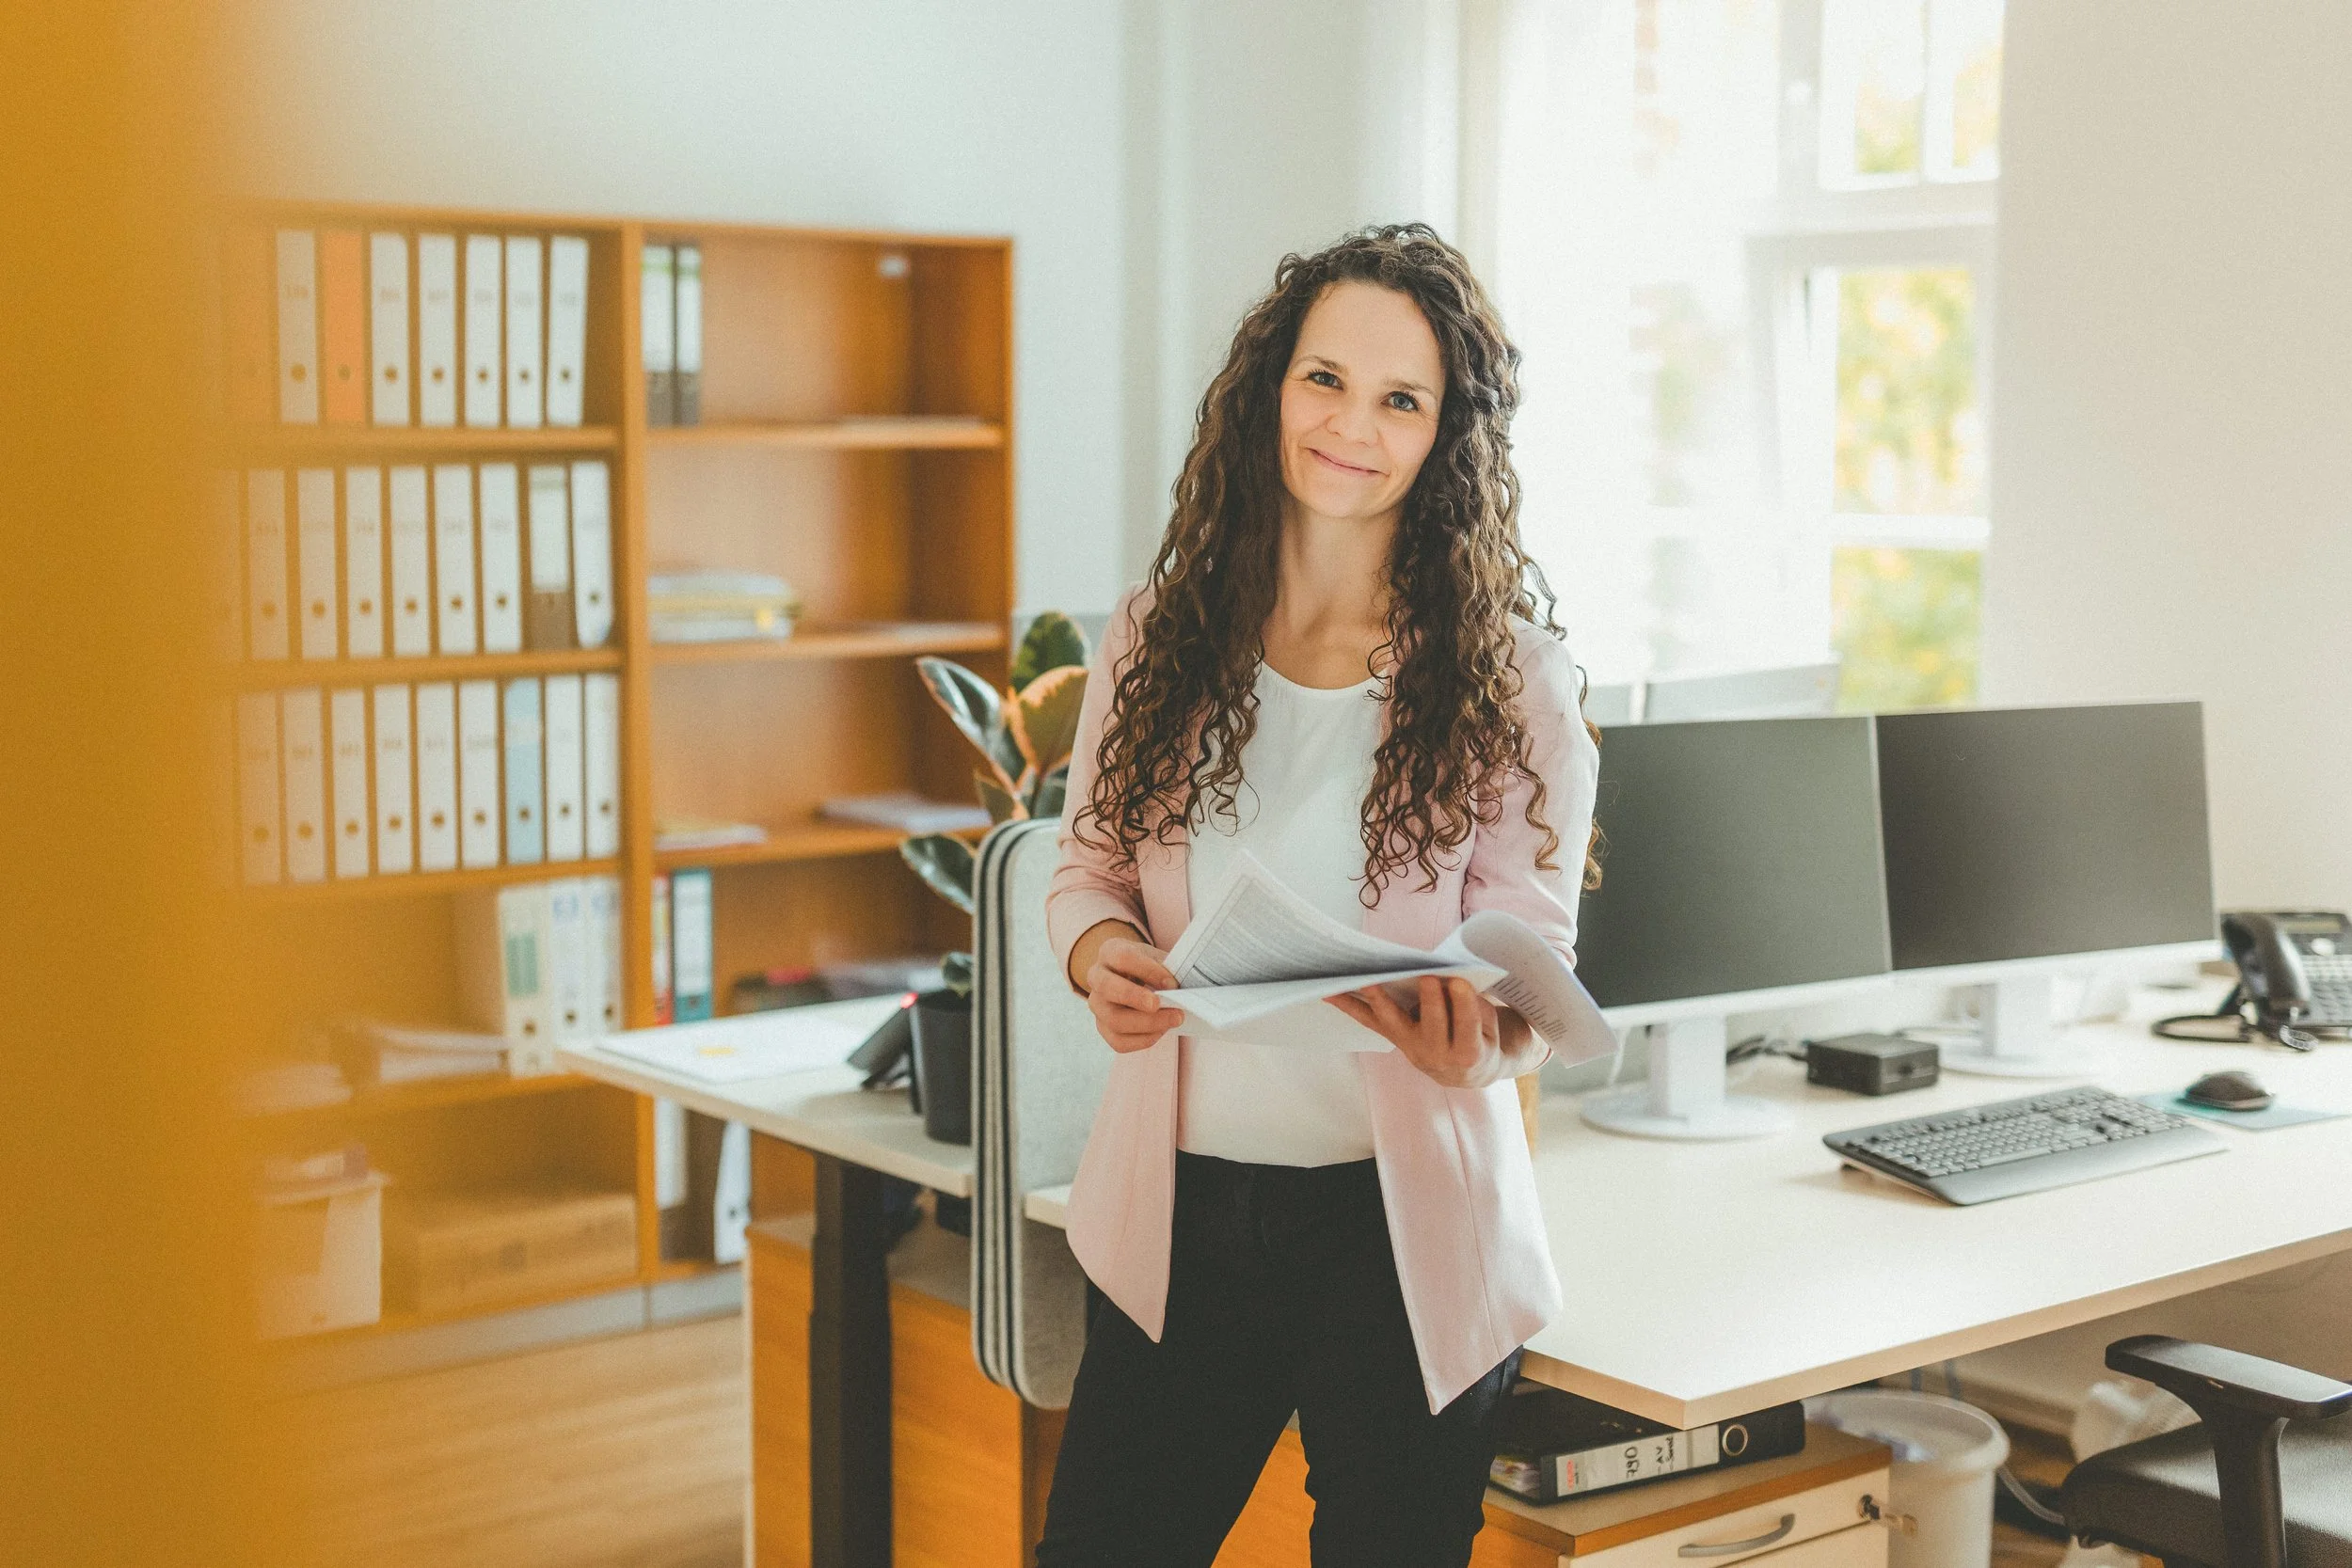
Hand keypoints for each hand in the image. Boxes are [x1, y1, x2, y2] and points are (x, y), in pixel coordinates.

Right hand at [1075, 922, 1183, 1054]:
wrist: (1138, 980)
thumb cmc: (1150, 967)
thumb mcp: (1158, 958)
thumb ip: (1167, 969)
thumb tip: (1179, 989)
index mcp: (1110, 951)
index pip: (1122, 958)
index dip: (1148, 971)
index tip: (1172, 983)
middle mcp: (1096, 977)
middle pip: (1108, 988)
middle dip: (1136, 998)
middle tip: (1161, 1004)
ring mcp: (1096, 1005)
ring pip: (1114, 1019)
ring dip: (1148, 1023)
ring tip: (1173, 1019)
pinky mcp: (1103, 1027)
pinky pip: (1119, 1041)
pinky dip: (1144, 1039)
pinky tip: (1161, 1030)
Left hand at [1328, 977, 1537, 1089]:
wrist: (1465, 1072)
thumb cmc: (1480, 1038)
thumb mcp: (1489, 1024)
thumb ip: (1472, 1005)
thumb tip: (1449, 976)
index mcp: (1469, 1052)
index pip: (1467, 1026)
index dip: (1463, 1005)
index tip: (1460, 982)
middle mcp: (1437, 1055)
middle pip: (1431, 1026)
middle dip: (1429, 1002)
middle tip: (1427, 978)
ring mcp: (1411, 1049)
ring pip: (1391, 1023)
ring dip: (1377, 1000)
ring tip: (1366, 981)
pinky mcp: (1394, 1040)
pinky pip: (1370, 1022)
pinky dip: (1350, 1006)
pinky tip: (1330, 992)